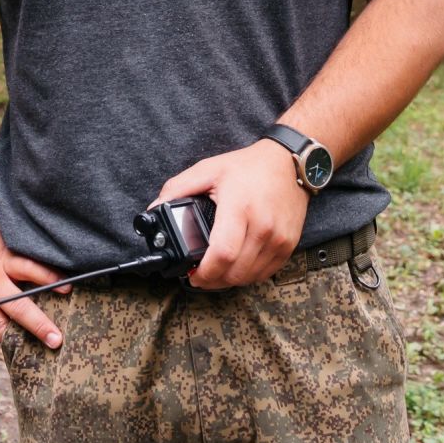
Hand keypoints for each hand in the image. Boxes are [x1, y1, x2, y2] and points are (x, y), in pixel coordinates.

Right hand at [0, 211, 68, 378]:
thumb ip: (15, 251)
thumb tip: (44, 259)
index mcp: (0, 258)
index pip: (30, 269)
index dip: (50, 279)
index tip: (68, 290)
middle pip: (17, 304)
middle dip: (38, 323)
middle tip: (57, 340)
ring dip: (14, 341)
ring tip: (33, 358)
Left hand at [154, 138, 309, 289]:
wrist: (288, 162)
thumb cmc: (249, 166)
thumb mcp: (209, 169)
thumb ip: (178, 188)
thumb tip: (155, 208)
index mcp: (239, 207)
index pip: (223, 253)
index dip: (205, 272)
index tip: (192, 275)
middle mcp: (262, 226)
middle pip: (235, 272)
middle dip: (213, 280)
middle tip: (200, 275)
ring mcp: (279, 238)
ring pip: (250, 277)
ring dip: (230, 280)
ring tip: (217, 270)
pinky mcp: (289, 245)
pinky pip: (266, 273)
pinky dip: (249, 275)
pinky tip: (237, 265)